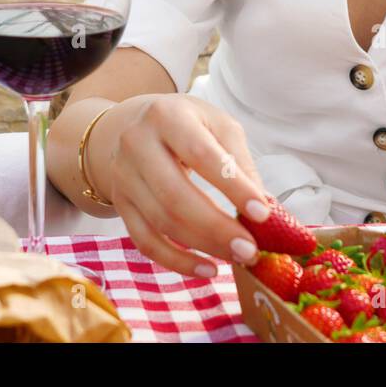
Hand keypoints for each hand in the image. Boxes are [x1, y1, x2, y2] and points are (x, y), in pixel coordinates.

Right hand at [96, 93, 271, 278]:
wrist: (133, 125)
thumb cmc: (186, 124)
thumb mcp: (217, 125)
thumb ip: (239, 162)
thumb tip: (265, 209)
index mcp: (166, 116)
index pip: (200, 154)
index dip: (232, 186)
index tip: (262, 214)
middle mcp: (137, 144)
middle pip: (175, 195)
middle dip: (216, 228)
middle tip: (250, 249)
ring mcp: (123, 176)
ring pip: (161, 221)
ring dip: (203, 246)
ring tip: (237, 257)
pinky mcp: (120, 203)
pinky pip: (145, 241)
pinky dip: (176, 261)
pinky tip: (206, 270)